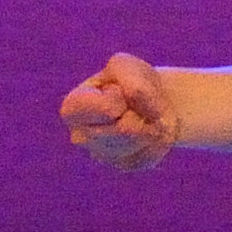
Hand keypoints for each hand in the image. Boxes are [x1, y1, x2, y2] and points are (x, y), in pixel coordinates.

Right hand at [62, 54, 180, 169]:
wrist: (153, 100)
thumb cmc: (131, 81)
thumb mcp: (127, 66)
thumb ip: (131, 79)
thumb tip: (141, 105)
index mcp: (72, 109)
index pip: (107, 110)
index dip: (122, 97)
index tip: (118, 92)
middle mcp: (80, 136)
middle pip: (126, 130)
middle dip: (139, 112)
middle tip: (134, 106)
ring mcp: (101, 155)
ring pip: (140, 142)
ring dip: (151, 124)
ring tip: (143, 116)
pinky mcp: (124, 165)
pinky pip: (150, 154)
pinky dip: (158, 138)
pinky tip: (149, 130)